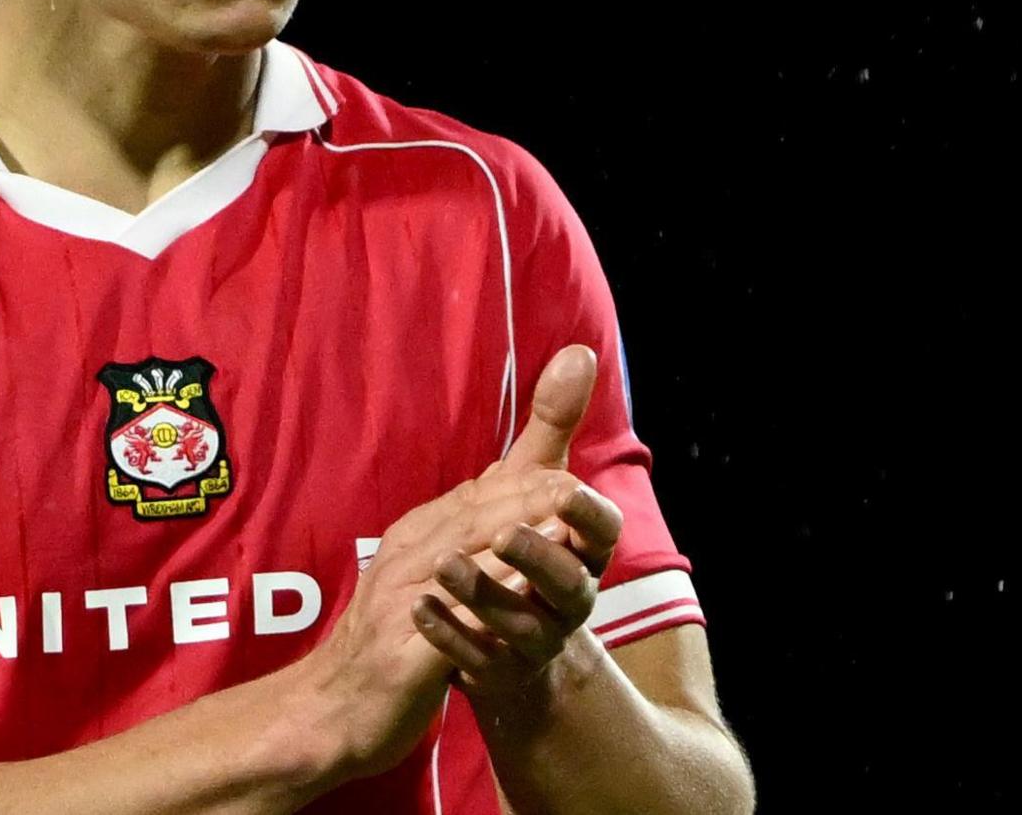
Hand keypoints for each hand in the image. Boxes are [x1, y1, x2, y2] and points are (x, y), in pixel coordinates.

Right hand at [294, 458, 604, 780]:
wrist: (331, 713)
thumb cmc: (385, 645)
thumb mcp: (413, 583)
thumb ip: (450, 542)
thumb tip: (494, 497)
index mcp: (407, 543)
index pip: (468, 501)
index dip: (517, 483)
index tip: (565, 472)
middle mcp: (402, 565)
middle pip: (469, 521)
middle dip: (523, 499)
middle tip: (573, 486)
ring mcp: (400, 607)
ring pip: (461, 560)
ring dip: (512, 539)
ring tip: (561, 524)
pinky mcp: (405, 656)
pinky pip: (455, 622)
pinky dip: (492, 600)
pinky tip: (527, 595)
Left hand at [414, 345, 626, 710]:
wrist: (509, 646)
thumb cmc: (526, 551)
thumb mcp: (539, 490)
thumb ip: (554, 425)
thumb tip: (578, 352)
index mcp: (584, 552)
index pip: (603, 532)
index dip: (588, 515)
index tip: (566, 493)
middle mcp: (569, 599)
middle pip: (566, 582)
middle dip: (536, 557)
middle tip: (503, 534)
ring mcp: (533, 640)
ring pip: (518, 623)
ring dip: (481, 592)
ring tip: (442, 566)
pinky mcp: (496, 670)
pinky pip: (473, 655)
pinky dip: (447, 633)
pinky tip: (418, 606)